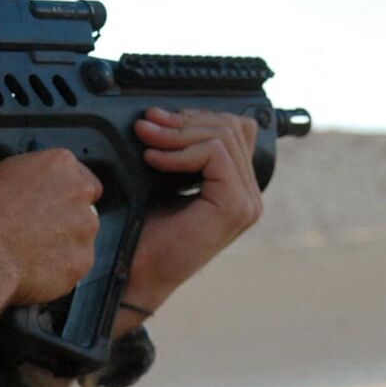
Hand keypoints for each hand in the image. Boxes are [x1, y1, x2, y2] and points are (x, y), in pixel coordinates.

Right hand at [0, 149, 101, 328]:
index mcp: (56, 164)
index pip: (75, 175)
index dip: (60, 191)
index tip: (47, 202)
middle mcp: (78, 193)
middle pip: (81, 207)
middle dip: (63, 220)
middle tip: (34, 231)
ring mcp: (84, 230)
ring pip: (78, 239)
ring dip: (60, 246)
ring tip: (27, 255)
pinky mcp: (81, 263)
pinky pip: (73, 267)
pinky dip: (57, 272)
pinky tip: (31, 272)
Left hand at [117, 107, 263, 333]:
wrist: (136, 272)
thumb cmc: (145, 234)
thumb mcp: (165, 179)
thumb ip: (181, 151)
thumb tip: (168, 114)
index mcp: (237, 186)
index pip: (235, 129)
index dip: (196, 117)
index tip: (158, 120)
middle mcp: (249, 194)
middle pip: (231, 126)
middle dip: (184, 120)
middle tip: (148, 124)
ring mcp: (247, 201)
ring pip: (223, 136)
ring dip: (178, 132)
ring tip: (147, 139)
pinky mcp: (235, 206)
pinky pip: (215, 154)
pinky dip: (180, 151)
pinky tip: (154, 159)